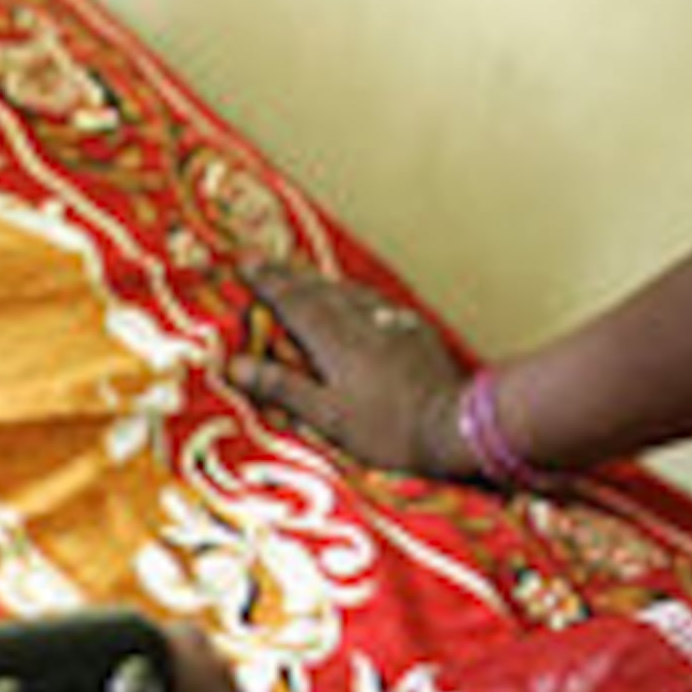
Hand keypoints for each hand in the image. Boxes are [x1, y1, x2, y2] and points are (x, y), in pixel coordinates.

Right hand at [228, 261, 473, 480]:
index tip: (243, 263)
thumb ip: (283, 387)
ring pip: (348, 291)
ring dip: (319, 281)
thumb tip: (235, 365)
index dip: (266, 283)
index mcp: (336, 340)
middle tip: (261, 261)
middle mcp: (363, 321)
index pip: (293, 303)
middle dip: (286, 275)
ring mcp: (393, 322)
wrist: (456, 425)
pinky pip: (374, 302)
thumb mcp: (328, 416)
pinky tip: (354, 300)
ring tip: (301, 276)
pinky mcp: (415, 331)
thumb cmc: (388, 429)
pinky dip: (352, 295)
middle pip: (318, 289)